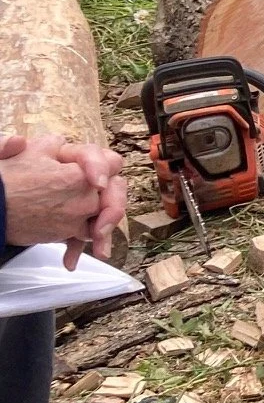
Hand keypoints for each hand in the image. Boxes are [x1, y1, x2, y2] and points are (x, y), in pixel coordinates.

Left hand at [0, 134, 126, 267]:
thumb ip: (2, 146)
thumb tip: (18, 141)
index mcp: (64, 156)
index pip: (94, 155)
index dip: (99, 167)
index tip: (95, 185)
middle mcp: (78, 176)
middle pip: (111, 185)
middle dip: (112, 206)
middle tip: (101, 228)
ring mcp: (77, 200)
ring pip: (103, 211)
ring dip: (104, 230)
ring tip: (99, 249)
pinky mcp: (71, 222)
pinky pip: (85, 233)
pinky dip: (80, 247)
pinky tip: (69, 261)